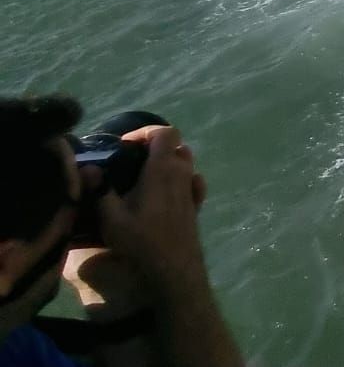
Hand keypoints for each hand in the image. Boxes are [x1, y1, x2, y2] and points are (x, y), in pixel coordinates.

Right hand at [95, 127, 209, 295]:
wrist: (173, 271)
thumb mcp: (110, 218)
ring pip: (186, 163)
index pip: (165, 133)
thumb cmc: (141, 243)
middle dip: (154, 146)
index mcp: (163, 171)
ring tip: (143, 175)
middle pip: (176, 146)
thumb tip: (87, 167)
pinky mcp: (196, 207)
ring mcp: (192, 191)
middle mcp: (183, 175)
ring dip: (168, 161)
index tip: (124, 144)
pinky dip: (183, 177)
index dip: (146, 131)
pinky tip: (168, 190)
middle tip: (131, 159)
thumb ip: (99, 190)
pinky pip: (195, 182)